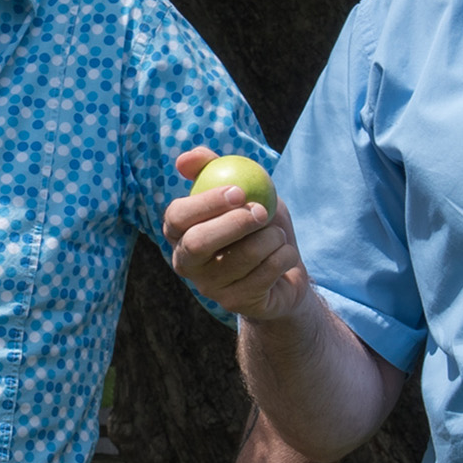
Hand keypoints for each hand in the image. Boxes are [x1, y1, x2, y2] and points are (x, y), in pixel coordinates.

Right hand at [163, 147, 309, 321]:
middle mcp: (186, 262)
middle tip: (261, 210)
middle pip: (198, 243)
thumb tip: (185, 158)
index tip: (238, 191)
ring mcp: (209, 287)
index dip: (206, 203)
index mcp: (180, 232)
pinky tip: (285, 255)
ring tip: (277, 233)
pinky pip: (265, 274)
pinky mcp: (235, 304)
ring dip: (270, 238)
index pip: (177, 217)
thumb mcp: (243, 191)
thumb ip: (214, 169)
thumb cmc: (257, 224)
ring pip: (241, 257)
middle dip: (234, 223)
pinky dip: (284, 256)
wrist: (284, 270)